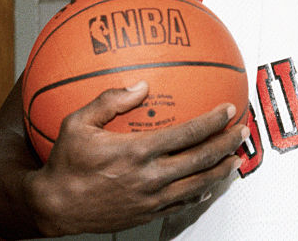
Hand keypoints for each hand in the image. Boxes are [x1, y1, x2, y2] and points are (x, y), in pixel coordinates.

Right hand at [23, 82, 246, 235]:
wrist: (54, 207)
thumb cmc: (65, 162)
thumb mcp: (78, 123)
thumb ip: (110, 100)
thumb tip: (142, 83)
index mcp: (137, 151)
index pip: (187, 133)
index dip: (212, 121)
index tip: (228, 109)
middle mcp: (150, 177)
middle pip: (201, 160)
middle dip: (227, 144)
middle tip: (242, 131)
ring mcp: (151, 199)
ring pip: (198, 185)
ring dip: (221, 170)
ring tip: (236, 159)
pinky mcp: (147, 214)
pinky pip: (181, 205)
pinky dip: (199, 194)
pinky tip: (208, 186)